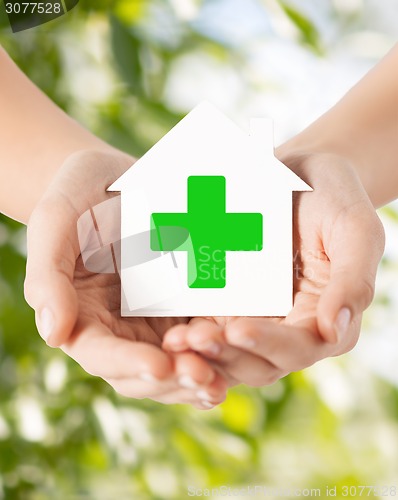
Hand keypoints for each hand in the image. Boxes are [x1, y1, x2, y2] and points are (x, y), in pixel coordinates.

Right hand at [24, 150, 226, 408]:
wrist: (115, 177)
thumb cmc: (79, 196)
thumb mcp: (56, 222)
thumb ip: (49, 276)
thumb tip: (53, 334)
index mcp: (83, 316)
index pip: (100, 353)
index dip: (128, 363)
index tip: (158, 365)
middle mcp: (119, 328)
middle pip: (141, 373)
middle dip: (172, 380)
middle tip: (205, 377)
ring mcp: (153, 320)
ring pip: (174, 364)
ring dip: (198, 376)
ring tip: (224, 380)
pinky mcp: (183, 306)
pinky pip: (200, 338)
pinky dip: (218, 354)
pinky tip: (241, 356)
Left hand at [162, 153, 384, 386]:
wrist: (297, 172)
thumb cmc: (334, 196)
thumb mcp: (355, 229)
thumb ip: (352, 281)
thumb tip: (333, 331)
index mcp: (325, 318)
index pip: (300, 347)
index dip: (270, 344)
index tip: (238, 328)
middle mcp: (290, 327)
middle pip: (258, 361)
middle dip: (226, 354)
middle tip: (193, 340)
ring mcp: (256, 317)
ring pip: (229, 352)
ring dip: (203, 353)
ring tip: (176, 340)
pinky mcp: (230, 303)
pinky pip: (209, 325)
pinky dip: (193, 334)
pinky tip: (170, 327)